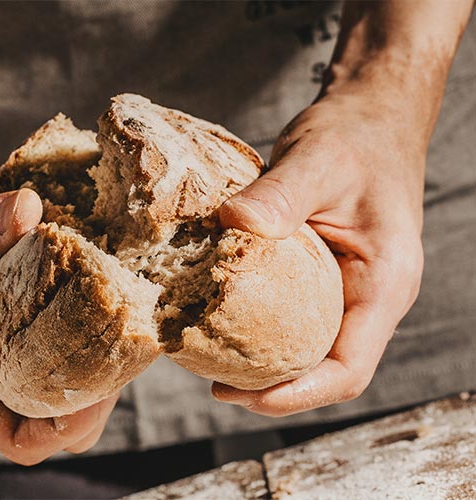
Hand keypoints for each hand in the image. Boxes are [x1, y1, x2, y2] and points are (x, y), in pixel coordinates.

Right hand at [0, 168, 118, 463]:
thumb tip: (30, 211)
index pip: (19, 436)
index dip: (66, 425)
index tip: (103, 384)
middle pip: (52, 408)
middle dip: (95, 384)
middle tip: (124, 337)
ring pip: (57, 361)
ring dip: (92, 341)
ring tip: (121, 304)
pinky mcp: (7, 301)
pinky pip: (51, 315)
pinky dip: (77, 301)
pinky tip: (98, 268)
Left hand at [214, 90, 424, 415]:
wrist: (370, 115)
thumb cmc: (357, 137)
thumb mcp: (319, 160)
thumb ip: (281, 194)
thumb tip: (231, 224)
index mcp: (384, 283)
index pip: (348, 369)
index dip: (297, 395)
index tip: (241, 395)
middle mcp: (369, 296)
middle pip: (325, 369)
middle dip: (273, 388)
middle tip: (214, 385)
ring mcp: (348, 287)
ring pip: (310, 347)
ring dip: (266, 363)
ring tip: (212, 361)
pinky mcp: (325, 273)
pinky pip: (295, 316)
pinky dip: (262, 328)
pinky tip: (222, 318)